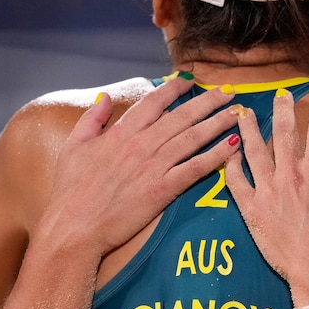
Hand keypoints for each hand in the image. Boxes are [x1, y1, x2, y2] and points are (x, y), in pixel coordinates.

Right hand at [39, 76, 240, 259]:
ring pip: (193, 138)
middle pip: (182, 116)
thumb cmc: (71, 189)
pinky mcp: (163, 189)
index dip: (175, 88)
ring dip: (217, 123)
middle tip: (228, 91)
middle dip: (208, 101)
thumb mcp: (74, 146)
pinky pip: (195, 168)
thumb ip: (92, 118)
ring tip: (237, 113)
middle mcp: (142, 144)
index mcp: (121, 132)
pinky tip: (233, 145)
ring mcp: (155, 166)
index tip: (191, 81)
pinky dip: (216, 156)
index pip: (154, 102)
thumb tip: (107, 97)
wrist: (75, 226)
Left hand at [225, 89, 308, 301]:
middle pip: (284, 132)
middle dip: (282, 109)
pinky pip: (236, 183)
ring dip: (250, 129)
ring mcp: (268, 191)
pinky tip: (230, 155)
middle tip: (280, 94)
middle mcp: (290, 174)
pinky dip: (231, 166)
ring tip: (244, 114)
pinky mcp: (251, 211)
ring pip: (254, 151)